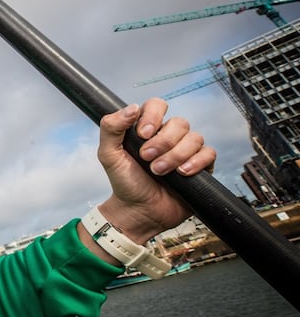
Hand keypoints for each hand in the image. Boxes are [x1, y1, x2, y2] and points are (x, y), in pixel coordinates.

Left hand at [94, 98, 215, 243]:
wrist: (139, 211)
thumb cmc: (124, 182)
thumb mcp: (108, 154)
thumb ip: (111, 128)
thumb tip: (132, 107)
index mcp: (147, 128)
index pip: (157, 105)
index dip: (153, 116)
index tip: (142, 134)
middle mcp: (168, 136)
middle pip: (180, 123)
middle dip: (163, 142)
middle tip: (147, 158)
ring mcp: (185, 150)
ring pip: (194, 138)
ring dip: (175, 155)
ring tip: (159, 171)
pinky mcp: (200, 166)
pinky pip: (208, 154)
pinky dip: (196, 162)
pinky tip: (182, 173)